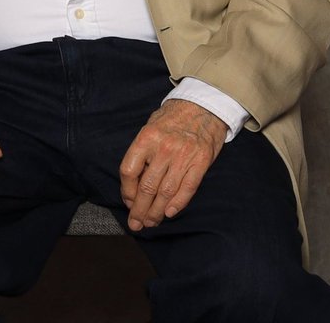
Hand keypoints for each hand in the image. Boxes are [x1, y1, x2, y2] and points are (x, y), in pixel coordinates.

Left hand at [119, 99, 226, 231]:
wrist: (202, 105)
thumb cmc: (172, 118)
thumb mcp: (150, 127)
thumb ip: (142, 152)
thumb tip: (133, 183)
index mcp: (146, 138)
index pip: (129, 171)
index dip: (126, 191)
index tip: (128, 202)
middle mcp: (163, 148)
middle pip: (147, 187)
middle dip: (140, 210)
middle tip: (136, 224)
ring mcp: (183, 156)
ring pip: (166, 192)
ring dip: (156, 212)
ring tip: (151, 222)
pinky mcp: (201, 162)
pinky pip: (187, 188)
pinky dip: (178, 203)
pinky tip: (169, 213)